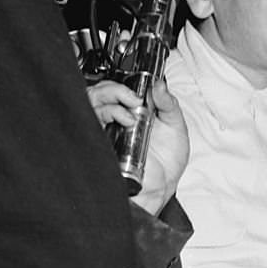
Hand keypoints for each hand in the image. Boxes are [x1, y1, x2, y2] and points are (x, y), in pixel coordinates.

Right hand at [87, 78, 188, 212]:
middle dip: (114, 87)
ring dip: (110, 96)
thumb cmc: (167, 161)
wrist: (163, 187)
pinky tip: (127, 119)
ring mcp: (107, 131)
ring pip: (91, 101)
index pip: (116, 87)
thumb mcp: (175, 125)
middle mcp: (116, 120)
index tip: (142, 83)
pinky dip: (108, 113)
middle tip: (135, 95)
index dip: (124, 81)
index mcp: (132, 112)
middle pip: (98, 91)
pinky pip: (91, 122)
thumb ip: (168, 103)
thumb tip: (159, 84)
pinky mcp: (103, 143)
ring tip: (131, 104)